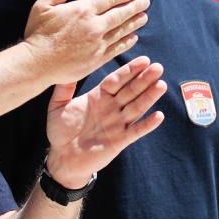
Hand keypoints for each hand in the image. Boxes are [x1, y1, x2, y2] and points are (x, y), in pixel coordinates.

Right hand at [23, 0, 149, 83]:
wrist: (36, 64)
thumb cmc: (37, 33)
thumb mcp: (42, 5)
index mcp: (82, 10)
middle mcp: (94, 26)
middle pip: (120, 14)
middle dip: (135, 6)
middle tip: (146, 2)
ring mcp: (97, 44)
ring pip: (121, 31)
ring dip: (134, 23)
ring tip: (144, 17)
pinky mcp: (96, 60)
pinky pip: (116, 49)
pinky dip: (127, 42)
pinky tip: (133, 38)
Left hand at [44, 57, 165, 186]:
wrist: (63, 158)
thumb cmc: (59, 132)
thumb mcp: (57, 107)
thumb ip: (63, 89)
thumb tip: (67, 67)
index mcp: (98, 97)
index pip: (116, 80)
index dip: (129, 71)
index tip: (143, 60)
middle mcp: (111, 108)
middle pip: (130, 90)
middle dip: (144, 79)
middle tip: (157, 67)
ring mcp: (117, 123)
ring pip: (136, 107)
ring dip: (149, 97)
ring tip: (161, 85)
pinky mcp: (120, 140)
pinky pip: (136, 131)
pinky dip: (148, 124)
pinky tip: (158, 115)